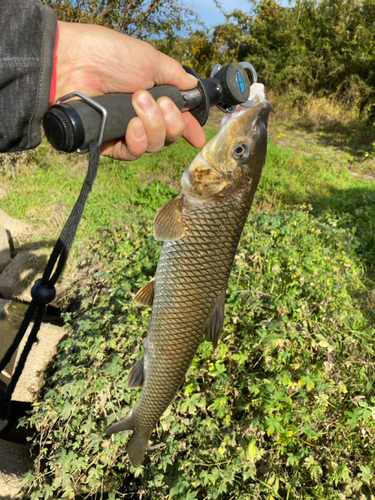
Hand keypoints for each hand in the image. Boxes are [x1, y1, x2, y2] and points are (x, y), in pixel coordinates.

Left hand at [54, 22, 205, 159]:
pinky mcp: (108, 143)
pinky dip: (137, 141)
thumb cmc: (109, 55)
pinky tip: (132, 126)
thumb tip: (192, 86)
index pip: (176, 120)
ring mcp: (125, 131)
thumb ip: (175, 75)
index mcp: (153, 97)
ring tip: (137, 103)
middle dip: (171, 121)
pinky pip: (132, 154)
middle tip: (157, 101)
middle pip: (169, 137)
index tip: (198, 137)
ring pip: (154, 145)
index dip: (188, 129)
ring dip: (153, 125)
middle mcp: (141, 117)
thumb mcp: (150, 60)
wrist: (73, 63)